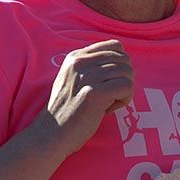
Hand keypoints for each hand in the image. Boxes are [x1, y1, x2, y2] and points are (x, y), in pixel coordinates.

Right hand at [35, 40, 133, 155]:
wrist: (51, 133)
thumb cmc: (66, 110)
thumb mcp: (73, 79)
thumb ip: (92, 66)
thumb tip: (124, 61)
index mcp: (76, 56)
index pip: (115, 46)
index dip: (120, 64)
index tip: (110, 81)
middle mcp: (81, 62)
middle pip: (124, 59)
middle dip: (124, 78)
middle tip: (111, 95)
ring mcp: (88, 77)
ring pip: (128, 73)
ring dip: (125, 90)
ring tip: (108, 103)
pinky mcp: (95, 93)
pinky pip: (127, 87)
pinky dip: (124, 99)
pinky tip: (109, 108)